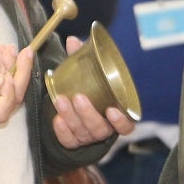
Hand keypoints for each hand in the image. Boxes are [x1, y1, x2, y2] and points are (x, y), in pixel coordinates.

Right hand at [0, 43, 31, 127]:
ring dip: (14, 69)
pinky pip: (4, 88)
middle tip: (24, 52)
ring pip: (10, 92)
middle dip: (20, 74)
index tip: (9, 73)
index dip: (9, 93)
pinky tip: (4, 54)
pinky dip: (7, 71)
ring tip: (8, 49)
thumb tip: (1, 80)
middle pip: (11, 100)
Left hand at [48, 34, 134, 148]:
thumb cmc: (87, 89)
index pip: (126, 126)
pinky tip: (57, 119)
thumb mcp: (87, 75)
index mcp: (114, 114)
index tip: (112, 110)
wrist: (69, 109)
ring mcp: (88, 137)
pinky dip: (63, 131)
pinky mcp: (73, 143)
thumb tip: (73, 41)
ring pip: (83, 133)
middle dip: (89, 114)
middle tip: (78, 97)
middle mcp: (103, 128)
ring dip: (72, 117)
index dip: (121, 122)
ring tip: (60, 101)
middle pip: (100, 128)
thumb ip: (82, 59)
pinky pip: (69, 141)